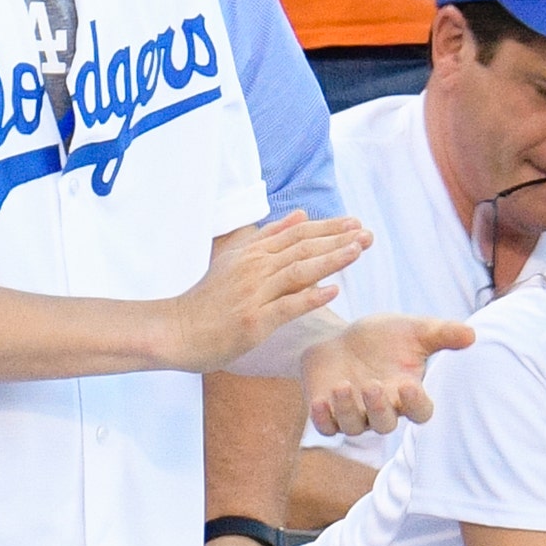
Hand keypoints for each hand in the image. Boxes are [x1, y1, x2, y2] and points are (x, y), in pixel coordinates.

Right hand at [163, 213, 366, 371]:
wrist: (177, 330)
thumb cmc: (208, 300)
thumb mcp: (236, 259)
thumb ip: (270, 237)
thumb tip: (302, 215)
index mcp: (252, 253)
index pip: (297, 234)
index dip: (328, 228)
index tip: (355, 223)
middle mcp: (254, 268)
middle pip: (302, 248)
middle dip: (338, 240)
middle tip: (368, 234)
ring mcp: (253, 294)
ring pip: (298, 271)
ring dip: (330, 260)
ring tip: (357, 251)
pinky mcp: (252, 320)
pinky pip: (286, 306)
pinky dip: (310, 297)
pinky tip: (333, 291)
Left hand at [304, 313, 470, 436]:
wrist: (339, 337)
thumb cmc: (382, 337)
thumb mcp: (412, 329)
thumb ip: (441, 333)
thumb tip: (472, 333)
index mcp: (406, 394)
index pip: (420, 412)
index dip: (416, 404)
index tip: (409, 384)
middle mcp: (382, 410)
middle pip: (386, 424)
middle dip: (379, 409)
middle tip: (373, 385)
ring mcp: (354, 414)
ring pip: (354, 427)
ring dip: (348, 409)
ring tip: (343, 385)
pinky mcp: (327, 413)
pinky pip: (326, 427)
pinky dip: (322, 418)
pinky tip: (320, 401)